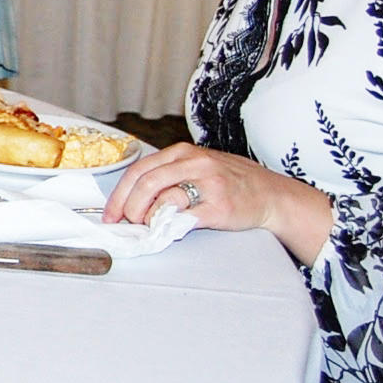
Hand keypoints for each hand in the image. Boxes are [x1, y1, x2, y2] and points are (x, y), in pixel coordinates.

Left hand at [103, 141, 334, 263]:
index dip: (119, 194)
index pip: (138, 170)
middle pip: (146, 183)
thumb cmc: (229, 182)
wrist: (271, 195)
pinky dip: (171, 226)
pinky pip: (186, 218)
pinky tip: (170, 230)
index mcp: (182, 152)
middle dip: (129, 207)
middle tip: (127, 223)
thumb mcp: (196, 167)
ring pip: (164, 199)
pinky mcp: (220, 206)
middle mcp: (194, 163)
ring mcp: (209, 184)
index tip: (111, 214)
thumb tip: (130, 200)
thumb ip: (167, 177)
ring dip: (148, 218)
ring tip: (149, 226)